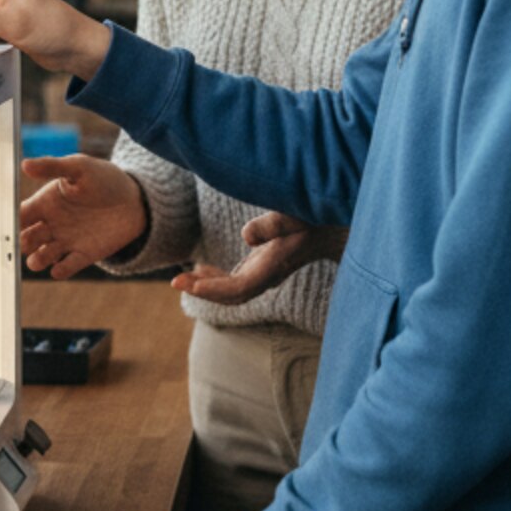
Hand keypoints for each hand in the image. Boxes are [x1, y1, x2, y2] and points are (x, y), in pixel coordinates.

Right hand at [21, 155, 146, 277]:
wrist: (135, 199)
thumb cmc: (104, 178)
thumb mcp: (79, 167)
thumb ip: (52, 167)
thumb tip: (25, 165)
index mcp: (46, 203)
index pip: (20, 215)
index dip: (11, 220)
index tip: (10, 224)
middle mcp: (51, 224)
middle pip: (26, 239)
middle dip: (22, 242)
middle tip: (26, 242)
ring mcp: (66, 241)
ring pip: (40, 257)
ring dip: (36, 260)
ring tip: (39, 258)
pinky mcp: (83, 255)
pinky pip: (65, 268)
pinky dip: (59, 271)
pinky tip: (59, 268)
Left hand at [172, 211, 344, 305]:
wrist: (335, 227)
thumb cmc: (316, 217)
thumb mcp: (296, 214)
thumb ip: (273, 224)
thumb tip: (246, 236)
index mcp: (274, 266)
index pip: (238, 289)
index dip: (210, 290)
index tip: (185, 283)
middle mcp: (268, 276)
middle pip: (231, 295)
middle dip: (202, 290)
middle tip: (175, 281)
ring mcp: (266, 273)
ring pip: (232, 290)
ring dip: (207, 286)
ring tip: (183, 277)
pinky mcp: (263, 266)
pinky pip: (236, 281)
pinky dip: (216, 278)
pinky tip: (201, 267)